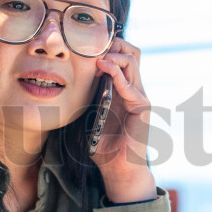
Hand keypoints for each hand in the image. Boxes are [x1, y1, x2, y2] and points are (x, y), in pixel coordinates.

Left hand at [92, 37, 155, 203]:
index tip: (85, 50)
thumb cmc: (103, 146)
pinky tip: (103, 67)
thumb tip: (69, 81)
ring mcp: (139, 96)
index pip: (121, 56)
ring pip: (133, 60)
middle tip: (94, 47)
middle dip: (114, 43)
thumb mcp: (90, 114)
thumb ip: (88, 97)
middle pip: (131, 52)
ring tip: (97, 57)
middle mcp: (133, 89)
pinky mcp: (142, 106)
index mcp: (122, 89)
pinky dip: (117, 72)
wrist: (118, 168)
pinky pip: (130, 83)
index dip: (106, 48)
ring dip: (114, 54)